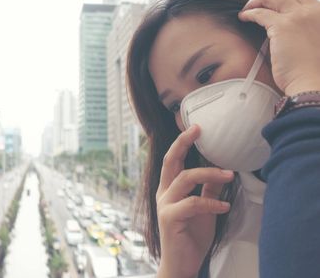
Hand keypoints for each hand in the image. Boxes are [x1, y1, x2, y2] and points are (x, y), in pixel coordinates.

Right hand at [156, 125, 233, 277]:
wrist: (182, 264)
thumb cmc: (191, 237)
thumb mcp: (205, 209)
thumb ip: (209, 190)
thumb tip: (222, 171)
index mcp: (169, 189)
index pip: (173, 160)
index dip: (182, 142)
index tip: (196, 128)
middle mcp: (163, 193)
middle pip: (170, 161)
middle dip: (183, 143)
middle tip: (198, 130)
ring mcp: (164, 205)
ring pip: (185, 178)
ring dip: (210, 173)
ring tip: (230, 175)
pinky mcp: (169, 218)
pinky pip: (192, 203)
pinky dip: (211, 202)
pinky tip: (225, 205)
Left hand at [238, 0, 319, 95]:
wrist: (314, 84)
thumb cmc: (313, 72)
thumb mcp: (315, 43)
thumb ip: (305, 31)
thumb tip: (286, 30)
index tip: (270, 5)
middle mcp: (313, 11)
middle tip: (255, 5)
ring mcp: (299, 16)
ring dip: (256, 1)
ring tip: (246, 10)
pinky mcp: (283, 26)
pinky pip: (260, 13)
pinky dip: (249, 13)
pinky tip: (243, 17)